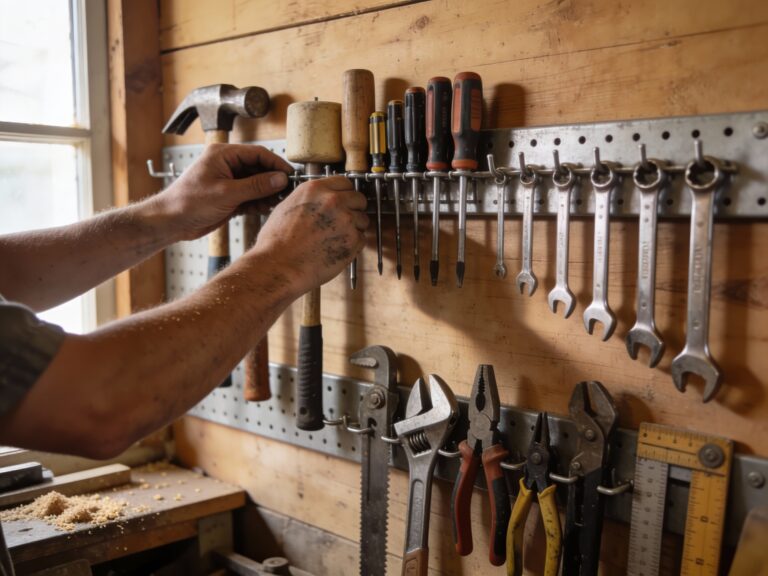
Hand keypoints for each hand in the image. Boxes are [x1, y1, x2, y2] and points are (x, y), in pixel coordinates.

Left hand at [152, 143, 292, 240]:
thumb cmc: (189, 202)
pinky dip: (259, 203)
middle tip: (289, 191)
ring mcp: (228, 182)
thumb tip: (280, 179)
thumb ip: (256, 186)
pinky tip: (268, 208)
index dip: (276, 163)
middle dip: (273, 180)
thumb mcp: (227, 193)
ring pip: (256, 184)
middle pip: (259, 168)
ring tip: (280, 201)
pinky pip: (250, 197)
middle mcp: (227, 166)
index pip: (257, 153)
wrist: (171, 221)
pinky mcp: (229, 198)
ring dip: (268, 193)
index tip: (290, 175)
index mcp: (223, 155)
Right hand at [254, 176, 368, 291]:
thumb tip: (320, 199)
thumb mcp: (287, 206)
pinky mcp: (352, 240)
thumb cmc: (277, 242)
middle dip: (354, 209)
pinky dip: (353, 245)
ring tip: (336, 239)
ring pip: (363, 219)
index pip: (345, 182)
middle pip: (359, 199)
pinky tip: (337, 249)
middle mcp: (333, 201)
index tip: (343, 201)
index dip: (345, 194)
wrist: (279, 265)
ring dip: (354, 228)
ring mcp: (346, 220)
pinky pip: (362, 239)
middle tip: (343, 222)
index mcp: (316, 189)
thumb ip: (310, 199)